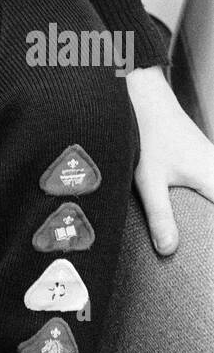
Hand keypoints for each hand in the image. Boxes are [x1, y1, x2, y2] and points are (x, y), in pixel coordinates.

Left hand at [127, 66, 213, 253]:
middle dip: (210, 232)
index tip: (209, 256)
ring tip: (200, 242)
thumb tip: (169, 250)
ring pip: (213, 195)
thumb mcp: (149, 179)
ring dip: (208, 214)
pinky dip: (206, 199)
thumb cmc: (148, 132)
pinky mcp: (205, 160)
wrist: (145, 96)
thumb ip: (160, 215)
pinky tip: (197, 214)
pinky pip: (212, 184)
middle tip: (204, 255)